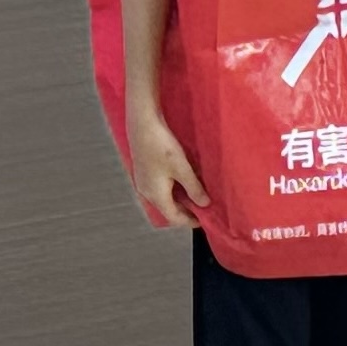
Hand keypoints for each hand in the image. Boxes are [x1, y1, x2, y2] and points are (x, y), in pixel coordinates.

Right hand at [126, 101, 208, 230]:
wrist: (142, 124)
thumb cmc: (161, 146)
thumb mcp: (182, 168)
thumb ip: (194, 188)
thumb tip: (204, 204)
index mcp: (156, 196)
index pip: (174, 218)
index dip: (189, 221)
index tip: (203, 220)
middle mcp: (146, 192)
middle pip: (167, 209)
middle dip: (184, 211)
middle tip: (201, 208)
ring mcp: (143, 181)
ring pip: (163, 198)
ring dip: (178, 199)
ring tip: (194, 194)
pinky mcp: (143, 171)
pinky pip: (158, 188)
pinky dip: (171, 189)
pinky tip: (180, 180)